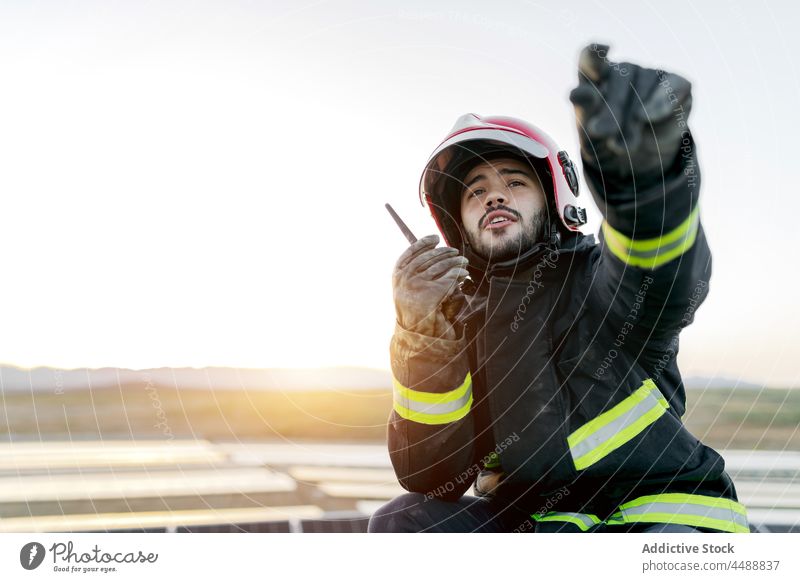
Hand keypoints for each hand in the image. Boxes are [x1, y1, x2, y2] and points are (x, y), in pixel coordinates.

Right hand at [393, 234, 468, 338]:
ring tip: (463, 261)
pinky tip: (464, 273)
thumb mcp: (406, 288)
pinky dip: (459, 273)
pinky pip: (450, 277)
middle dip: (444, 252)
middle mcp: (406, 278)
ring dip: (455, 261)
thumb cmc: (414, 309)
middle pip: (428, 257)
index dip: (424, 243)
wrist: (416, 332)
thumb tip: (431, 249)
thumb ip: (413, 271)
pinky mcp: (433, 292)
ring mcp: (418, 284)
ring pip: (441, 265)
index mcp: (397, 274)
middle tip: (454, 251)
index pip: (411, 252)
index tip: (435, 238)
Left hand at [569, 44, 692, 188]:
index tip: (600, 52)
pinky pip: (671, 88)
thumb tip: (576, 93)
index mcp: (593, 77)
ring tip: (622, 146)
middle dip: (610, 109)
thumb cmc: (606, 142)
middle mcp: (622, 70)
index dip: (594, 54)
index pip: (590, 57)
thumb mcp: (589, 134)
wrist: (636, 162)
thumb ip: (583, 111)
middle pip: (618, 76)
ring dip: (632, 119)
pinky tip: (649, 119)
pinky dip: (660, 104)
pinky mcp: (676, 84)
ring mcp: (650, 74)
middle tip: (601, 133)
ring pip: (643, 87)